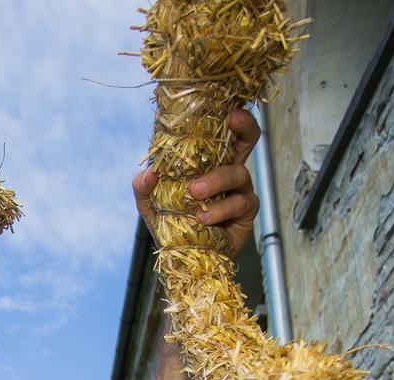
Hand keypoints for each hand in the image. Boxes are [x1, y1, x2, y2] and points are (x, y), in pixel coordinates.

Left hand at [133, 107, 261, 251]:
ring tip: (194, 193)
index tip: (222, 106)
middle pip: (248, 138)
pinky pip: (240, 203)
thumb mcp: (152, 206)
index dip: (225, 116)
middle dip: (244, 126)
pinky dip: (219, 210)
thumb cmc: (174, 225)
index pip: (221, 132)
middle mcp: (229, 170)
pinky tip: (203, 218)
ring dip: (216, 180)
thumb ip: (144, 189)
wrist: (186, 259)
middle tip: (232, 122)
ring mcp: (240, 190)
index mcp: (209, 161)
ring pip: (239, 173)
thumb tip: (149, 172)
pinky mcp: (246, 213)